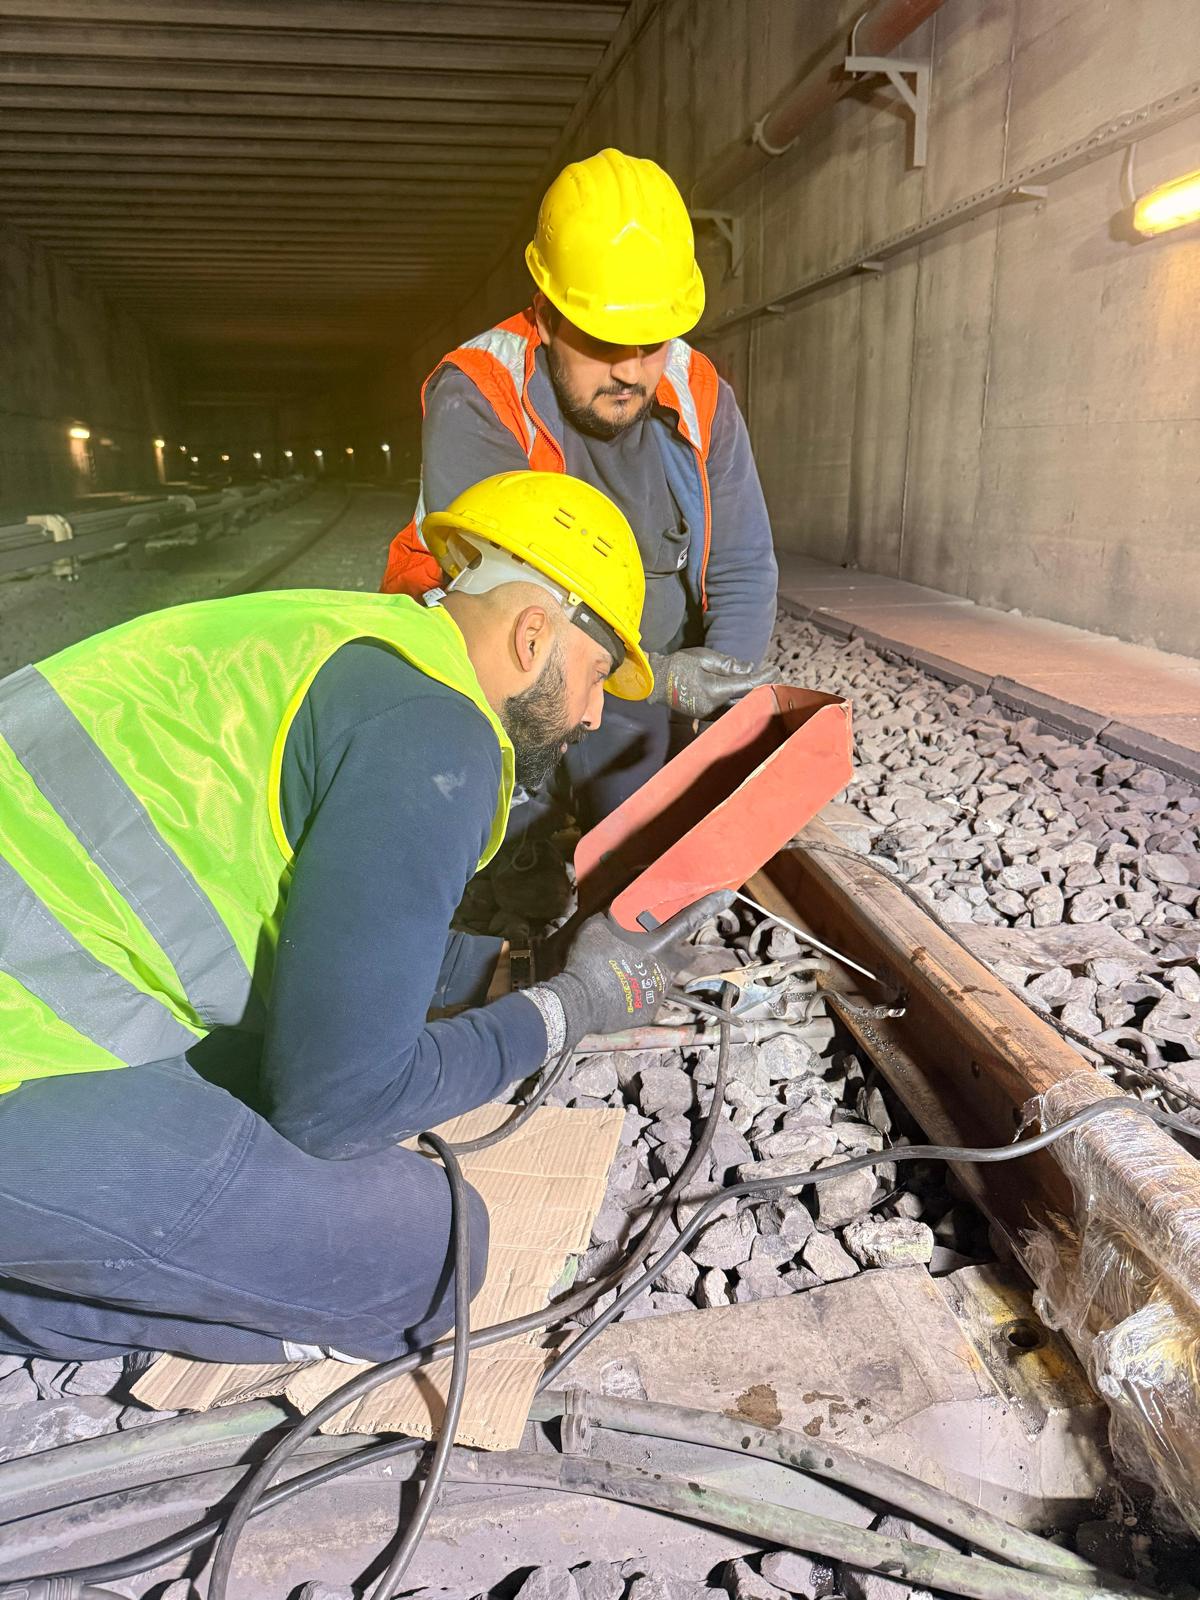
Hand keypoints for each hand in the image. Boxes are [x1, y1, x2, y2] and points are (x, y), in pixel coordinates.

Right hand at [544, 892, 732, 1045]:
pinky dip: (637, 994)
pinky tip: (617, 992)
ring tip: (621, 974)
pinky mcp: (649, 1012)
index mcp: (656, 944)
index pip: (688, 920)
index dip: (709, 906)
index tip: (728, 895)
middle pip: (679, 954)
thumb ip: (615, 915)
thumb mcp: (597, 926)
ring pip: (662, 977)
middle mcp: (665, 968)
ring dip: (649, 973)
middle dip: (674, 950)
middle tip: (651, 948)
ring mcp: (659, 992)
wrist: (578, 1003)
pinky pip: (648, 998)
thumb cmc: (588, 961)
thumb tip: (620, 904)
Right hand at [647, 647, 773, 717]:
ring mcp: (709, 713)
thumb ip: (728, 664)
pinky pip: (729, 710)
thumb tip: (749, 668)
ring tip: (763, 684)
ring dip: (752, 696)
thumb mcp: (703, 657)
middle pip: (747, 699)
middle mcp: (714, 705)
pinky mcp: (705, 715)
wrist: (655, 681)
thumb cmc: (677, 665)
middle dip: (763, 687)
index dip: (765, 676)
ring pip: (739, 707)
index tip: (776, 669)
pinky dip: (740, 702)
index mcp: (714, 689)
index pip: (747, 684)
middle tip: (775, 676)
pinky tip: (746, 694)